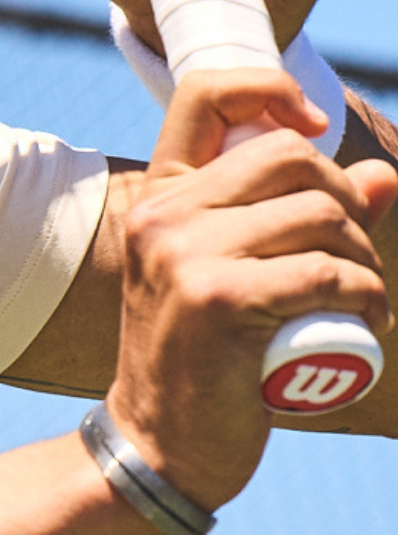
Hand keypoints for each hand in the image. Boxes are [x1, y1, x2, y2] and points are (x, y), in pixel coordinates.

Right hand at [107, 69, 395, 509]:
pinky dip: (367, 298)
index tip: (315, 129)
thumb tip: (384, 177)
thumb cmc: (207, 362)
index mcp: (161, 196)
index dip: (270, 90)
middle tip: (354, 260)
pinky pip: (325, 274)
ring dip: (367, 262)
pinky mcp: (215, 298)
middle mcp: (163, 212)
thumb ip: (303, 224)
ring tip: (362, 302)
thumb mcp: (242, 278)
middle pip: (293, 158)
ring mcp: (183, 252)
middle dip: (351, 205)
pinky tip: (365, 323)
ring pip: (321, 216)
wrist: (159, 444)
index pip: (206, 94)